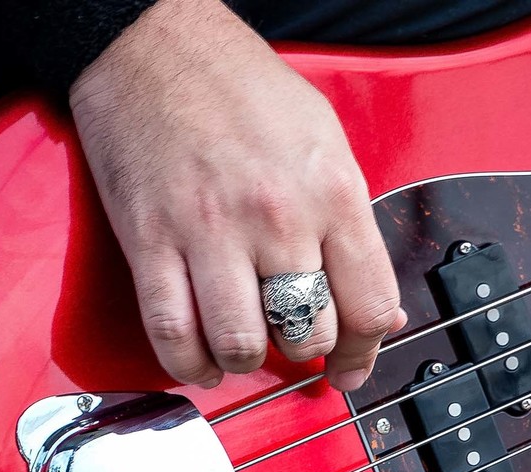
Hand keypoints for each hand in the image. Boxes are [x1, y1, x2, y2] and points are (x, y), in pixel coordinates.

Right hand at [69, 0, 405, 390]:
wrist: (154, 45)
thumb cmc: (244, 90)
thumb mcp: (328, 143)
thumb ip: (354, 231)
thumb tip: (379, 312)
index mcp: (332, 192)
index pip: (369, 305)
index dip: (363, 353)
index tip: (349, 367)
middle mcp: (278, 217)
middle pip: (308, 333)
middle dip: (305, 351)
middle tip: (294, 344)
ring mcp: (211, 232)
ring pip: (243, 345)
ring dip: (248, 360)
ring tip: (247, 347)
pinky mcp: (151, 241)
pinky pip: (173, 333)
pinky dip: (190, 365)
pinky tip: (202, 361)